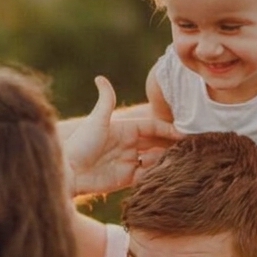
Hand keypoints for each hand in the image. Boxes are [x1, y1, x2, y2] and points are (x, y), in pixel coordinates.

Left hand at [62, 77, 181, 196]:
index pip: (152, 126)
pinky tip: (165, 173)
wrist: (69, 171)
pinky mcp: (127, 179)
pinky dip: (156, 174)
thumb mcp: (97, 120)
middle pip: (156, 143)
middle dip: (171, 144)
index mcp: (125, 129)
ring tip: (177, 161)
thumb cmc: (81, 144)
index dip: (167, 129)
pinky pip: (147, 176)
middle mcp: (129, 145)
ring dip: (165, 160)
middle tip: (188, 148)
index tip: (183, 133)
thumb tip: (101, 78)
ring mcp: (129, 162)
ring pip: (155, 160)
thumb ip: (106, 100)